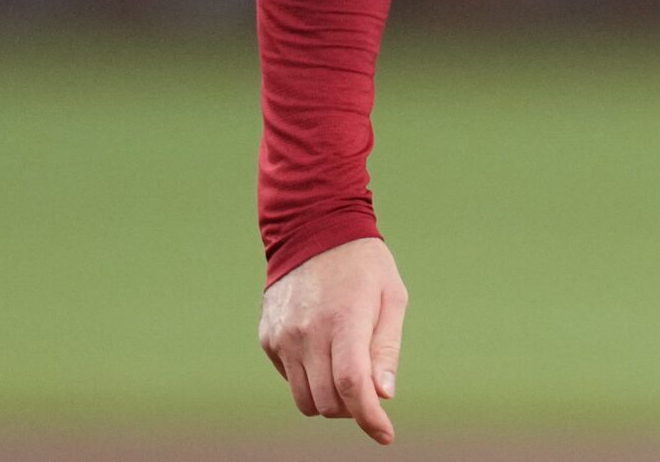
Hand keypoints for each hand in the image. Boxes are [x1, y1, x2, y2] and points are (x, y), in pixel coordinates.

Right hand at [258, 236, 407, 444]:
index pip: (352, 386)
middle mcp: (308, 332)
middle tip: (368, 391)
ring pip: (305, 400)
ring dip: (328, 400)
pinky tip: (322, 351)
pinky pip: (289, 378)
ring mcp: (283, 336)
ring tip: (345, 374)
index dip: (370, 418)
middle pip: (328, 402)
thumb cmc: (363, 264)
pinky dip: (308, 378)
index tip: (385, 433)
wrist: (313, 227)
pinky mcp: (268, 337)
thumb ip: (386, 348)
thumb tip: (383, 394)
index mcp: (344, 320)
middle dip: (353, 408)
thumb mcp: (391, 297)